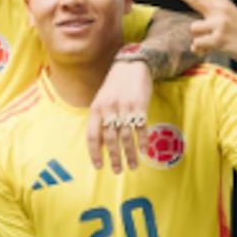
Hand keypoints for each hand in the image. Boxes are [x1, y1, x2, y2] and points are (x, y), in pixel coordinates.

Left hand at [87, 56, 151, 172]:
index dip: (95, 153)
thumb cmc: (114, 86)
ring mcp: (124, 107)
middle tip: (118, 170)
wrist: (131, 65)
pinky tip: (143, 151)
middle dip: (114, 158)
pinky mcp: (139, 105)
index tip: (99, 166)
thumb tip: (100, 144)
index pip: (93, 136)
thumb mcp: (101, 100)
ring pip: (126, 136)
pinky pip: (140, 127)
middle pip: (111, 139)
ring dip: (130, 154)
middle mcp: (109, 109)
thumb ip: (99, 120)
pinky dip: (142, 141)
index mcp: (96, 109)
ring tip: (132, 166)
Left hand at [165, 0, 236, 68]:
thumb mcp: (231, 20)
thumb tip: (193, 43)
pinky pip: (197, 44)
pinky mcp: (219, 39)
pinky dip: (201, 49)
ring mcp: (219, 24)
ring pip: (193, 29)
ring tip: (214, 41)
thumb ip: (210, 25)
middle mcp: (220, 11)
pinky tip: (213, 49)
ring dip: (199, 37)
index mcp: (223, 4)